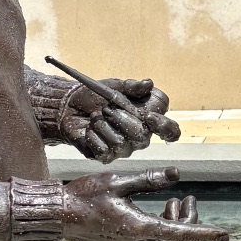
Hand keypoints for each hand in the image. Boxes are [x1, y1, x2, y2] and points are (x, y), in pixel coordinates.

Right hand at [61, 168, 227, 240]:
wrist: (56, 216)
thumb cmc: (84, 195)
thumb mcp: (118, 181)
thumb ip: (149, 180)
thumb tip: (176, 176)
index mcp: (139, 228)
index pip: (182, 235)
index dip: (206, 235)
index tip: (225, 236)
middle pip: (176, 239)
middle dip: (188, 221)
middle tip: (188, 198)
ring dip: (173, 223)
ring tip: (173, 201)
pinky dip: (159, 227)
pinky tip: (155, 210)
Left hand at [62, 78, 181, 161]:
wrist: (69, 106)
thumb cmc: (96, 96)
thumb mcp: (115, 86)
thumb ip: (132, 86)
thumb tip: (148, 83)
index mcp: (148, 120)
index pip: (170, 131)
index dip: (164, 127)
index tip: (149, 116)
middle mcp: (140, 137)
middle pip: (141, 137)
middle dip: (120, 118)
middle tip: (106, 108)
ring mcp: (123, 149)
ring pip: (120, 143)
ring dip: (103, 125)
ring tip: (95, 117)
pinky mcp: (106, 157)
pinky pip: (103, 150)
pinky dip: (92, 135)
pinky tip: (89, 129)